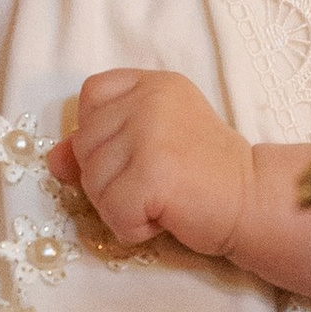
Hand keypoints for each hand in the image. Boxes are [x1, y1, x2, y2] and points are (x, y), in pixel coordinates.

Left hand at [50, 69, 251, 256]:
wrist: (255, 201)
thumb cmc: (204, 175)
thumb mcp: (151, 145)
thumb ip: (103, 144)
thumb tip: (55, 160)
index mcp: (152, 84)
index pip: (91, 96)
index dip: (99, 133)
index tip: (135, 153)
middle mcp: (149, 99)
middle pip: (85, 145)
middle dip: (109, 178)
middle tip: (155, 183)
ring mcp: (150, 133)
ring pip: (93, 183)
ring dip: (120, 207)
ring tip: (162, 200)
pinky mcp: (153, 173)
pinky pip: (112, 212)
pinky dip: (133, 227)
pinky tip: (165, 216)